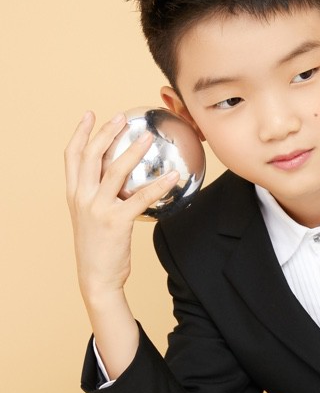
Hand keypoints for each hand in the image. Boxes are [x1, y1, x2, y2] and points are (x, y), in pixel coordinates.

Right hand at [65, 111, 178, 299]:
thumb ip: (99, 196)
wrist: (96, 277)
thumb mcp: (90, 217)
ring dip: (132, 151)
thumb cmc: (98, 247)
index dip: (81, 133)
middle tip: (121, 117)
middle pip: (90, 156)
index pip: (72, 156)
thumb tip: (121, 178)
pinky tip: (173, 176)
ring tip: (147, 137)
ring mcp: (97, 209)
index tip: (90, 115)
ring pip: (114, 171)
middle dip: (106, 132)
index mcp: (74, 194)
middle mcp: (82, 198)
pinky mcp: (116, 221)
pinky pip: (141, 197)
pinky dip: (158, 184)